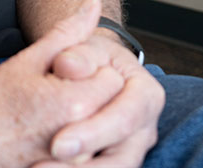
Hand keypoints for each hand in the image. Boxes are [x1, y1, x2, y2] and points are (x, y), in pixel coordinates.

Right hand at [0, 0, 126, 166]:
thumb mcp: (28, 60)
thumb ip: (68, 32)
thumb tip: (94, 3)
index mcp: (73, 105)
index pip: (113, 80)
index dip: (92, 70)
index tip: (65, 74)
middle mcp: (77, 141)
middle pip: (110, 108)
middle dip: (91, 96)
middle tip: (56, 95)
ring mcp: (69, 164)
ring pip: (100, 135)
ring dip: (86, 122)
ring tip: (49, 117)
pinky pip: (84, 156)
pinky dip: (75, 147)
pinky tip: (47, 137)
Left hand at [38, 30, 163, 165]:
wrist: (93, 68)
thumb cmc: (93, 57)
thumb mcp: (89, 47)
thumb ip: (80, 54)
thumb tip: (67, 64)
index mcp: (146, 95)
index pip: (125, 118)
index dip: (93, 133)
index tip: (56, 143)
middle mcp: (144, 128)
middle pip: (122, 159)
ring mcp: (132, 150)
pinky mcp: (114, 163)